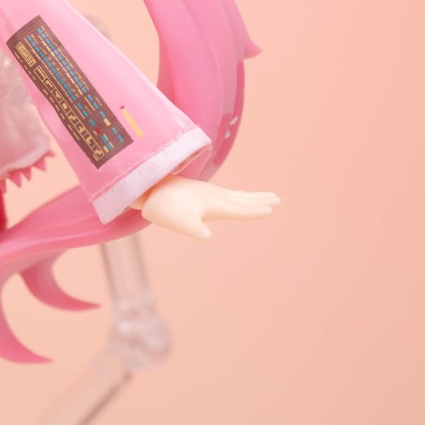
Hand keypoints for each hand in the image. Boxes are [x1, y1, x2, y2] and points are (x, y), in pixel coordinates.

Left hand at [134, 176, 278, 239]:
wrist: (146, 188)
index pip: (239, 208)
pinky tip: (236, 195)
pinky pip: (225, 193)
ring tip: (266, 196)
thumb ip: (194, 228)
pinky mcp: (199, 192)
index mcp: (213, 204)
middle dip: (259, 200)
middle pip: (242, 199)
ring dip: (251, 196)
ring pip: (235, 195)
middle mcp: (213, 196)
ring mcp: (206, 193)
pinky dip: (237, 194)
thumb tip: (207, 236)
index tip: (272, 208)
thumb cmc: (162, 207)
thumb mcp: (177, 221)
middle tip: (278, 198)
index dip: (255, 210)